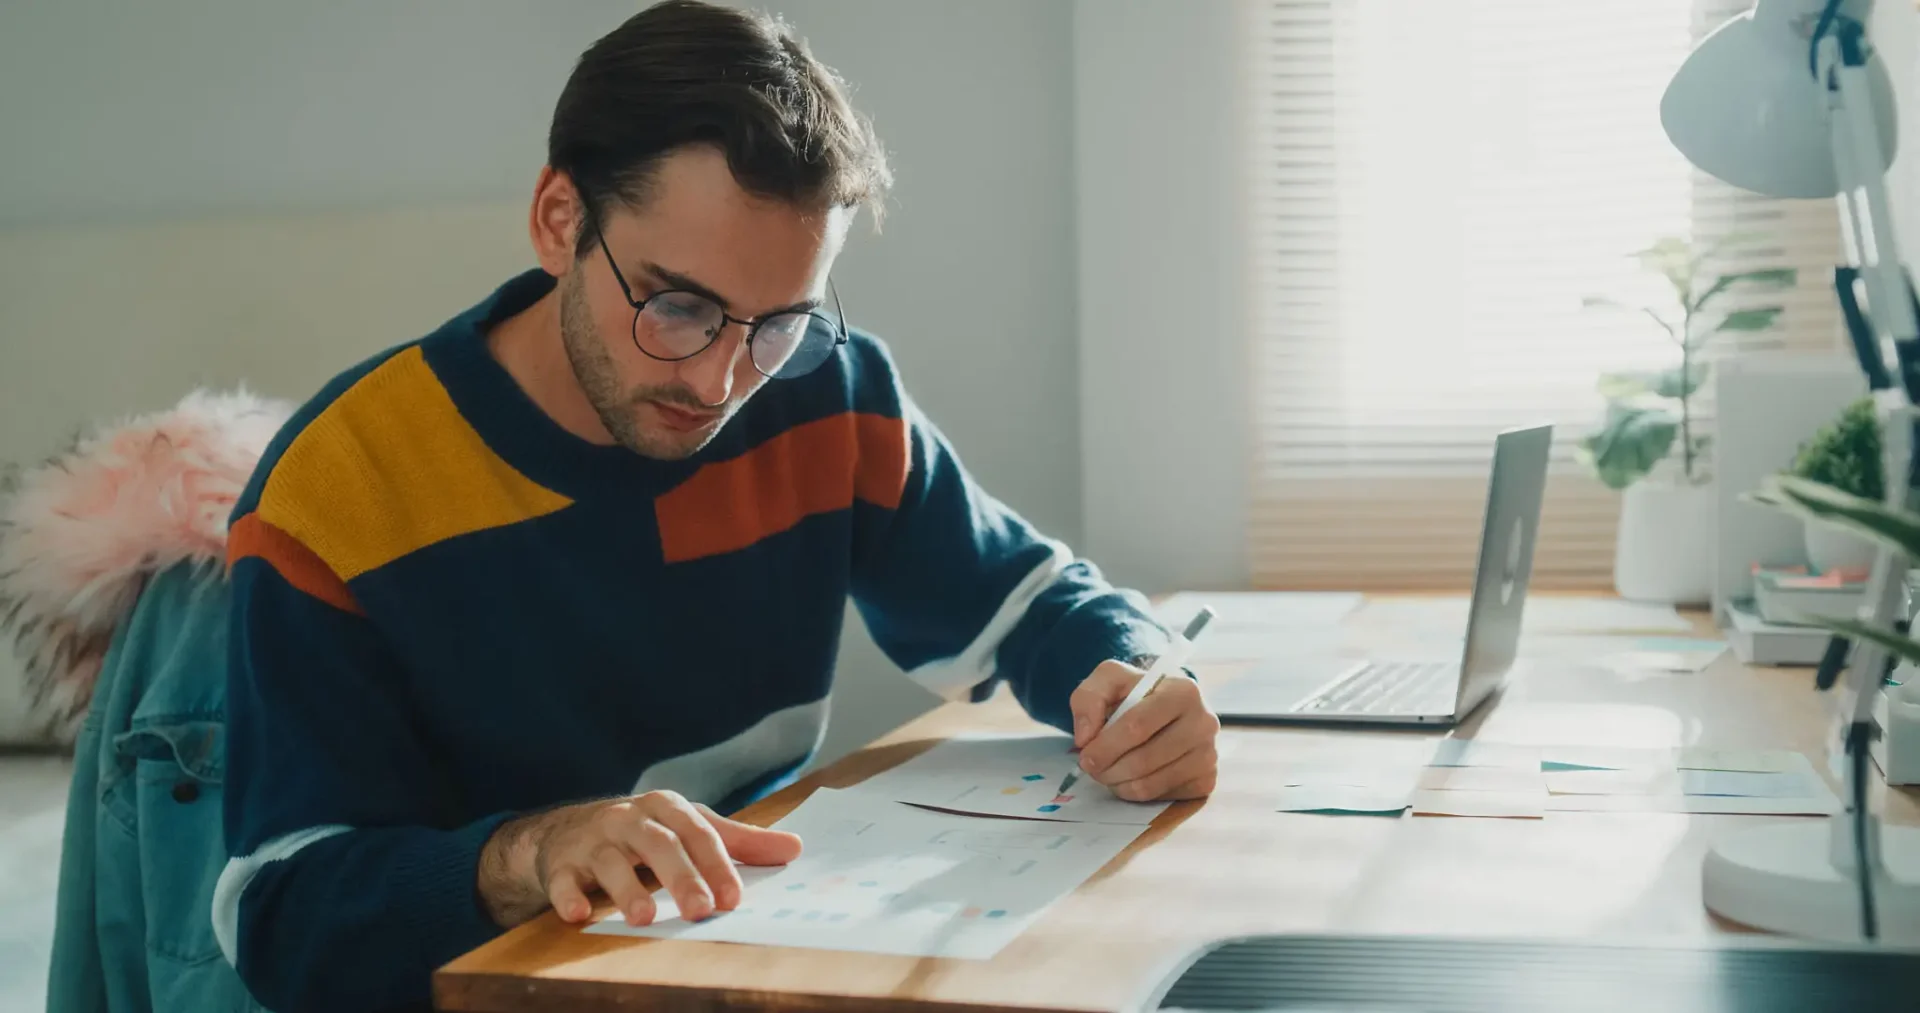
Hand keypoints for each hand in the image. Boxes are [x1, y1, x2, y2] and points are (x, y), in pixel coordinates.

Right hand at [478, 790, 801, 927]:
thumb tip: (795, 848)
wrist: (567, 831)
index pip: (698, 833)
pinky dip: (568, 894)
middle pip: (658, 844)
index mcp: (667, 807)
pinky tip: (578, 914)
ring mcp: (593, 840)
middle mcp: (630, 818)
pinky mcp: (561, 862)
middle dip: (681, 877)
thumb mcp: (689, 828)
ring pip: (610, 860)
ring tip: (646, 917)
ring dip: (627, 888)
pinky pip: (562, 878)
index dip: (717, 864)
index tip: (735, 898)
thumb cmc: (645, 831)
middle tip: (701, 910)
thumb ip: (739, 841)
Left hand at [1069, 659, 1220, 800]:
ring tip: (1107, 770)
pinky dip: (1135, 792)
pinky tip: (1129, 776)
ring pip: (1150, 783)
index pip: (1137, 725)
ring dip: (1117, 783)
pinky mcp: (1206, 780)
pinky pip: (1160, 797)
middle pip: (1143, 759)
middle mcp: (1204, 722)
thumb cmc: (1136, 692)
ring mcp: (1209, 754)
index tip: (1085, 754)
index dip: (1105, 745)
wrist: (1165, 704)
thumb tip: (1086, 737)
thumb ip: (1089, 698)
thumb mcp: (1108, 679)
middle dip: (1107, 768)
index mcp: (1183, 691)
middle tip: (1091, 767)